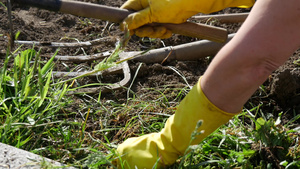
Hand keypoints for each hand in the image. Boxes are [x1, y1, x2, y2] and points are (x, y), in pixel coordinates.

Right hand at [120, 0, 254, 38]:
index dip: (127, 23)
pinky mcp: (164, 16)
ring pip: (148, 26)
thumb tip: (122, 25)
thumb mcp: (152, 14)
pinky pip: (158, 27)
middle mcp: (147, 4)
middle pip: (137, 22)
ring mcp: (156, 11)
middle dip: (145, 30)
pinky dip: (162, 31)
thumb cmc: (173, 4)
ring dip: (155, 32)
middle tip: (154, 32)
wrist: (195, 2)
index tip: (130, 33)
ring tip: (165, 31)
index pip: (126, 11)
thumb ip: (136, 20)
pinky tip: (169, 31)